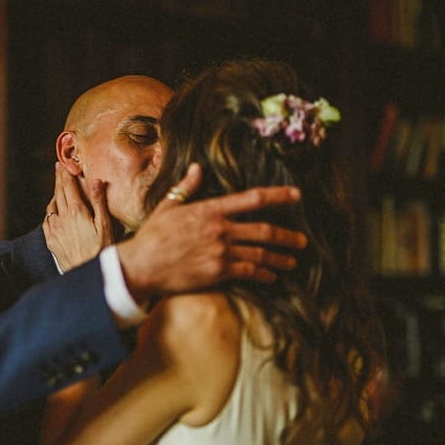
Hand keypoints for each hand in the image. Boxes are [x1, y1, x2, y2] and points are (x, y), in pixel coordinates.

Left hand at [43, 163, 115, 271]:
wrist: (87, 275)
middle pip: (58, 193)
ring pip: (51, 206)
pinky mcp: (51, 241)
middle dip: (58, 179)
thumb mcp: (106, 226)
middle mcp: (62, 218)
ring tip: (58, 188)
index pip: (68, 187)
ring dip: (54, 195)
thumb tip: (96, 181)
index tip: (62, 164)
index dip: (65, 174)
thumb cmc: (101, 251)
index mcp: (76, 212)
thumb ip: (100, 202)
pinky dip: (50, 212)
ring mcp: (55, 230)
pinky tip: (54, 211)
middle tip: (57, 168)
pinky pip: (47, 221)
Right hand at [117, 163, 306, 305]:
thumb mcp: (168, 206)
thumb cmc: (152, 236)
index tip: (297, 195)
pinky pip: (249, 272)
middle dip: (288, 236)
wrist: (141, 265)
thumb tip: (198, 168)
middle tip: (302, 241)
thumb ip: (187, 187)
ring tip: (292, 262)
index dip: (278, 196)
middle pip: (265, 230)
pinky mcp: (218, 272)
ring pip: (261, 254)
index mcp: (210, 210)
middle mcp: (220, 229)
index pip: (252, 199)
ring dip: (280, 258)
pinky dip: (264, 275)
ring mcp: (221, 252)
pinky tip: (271, 277)